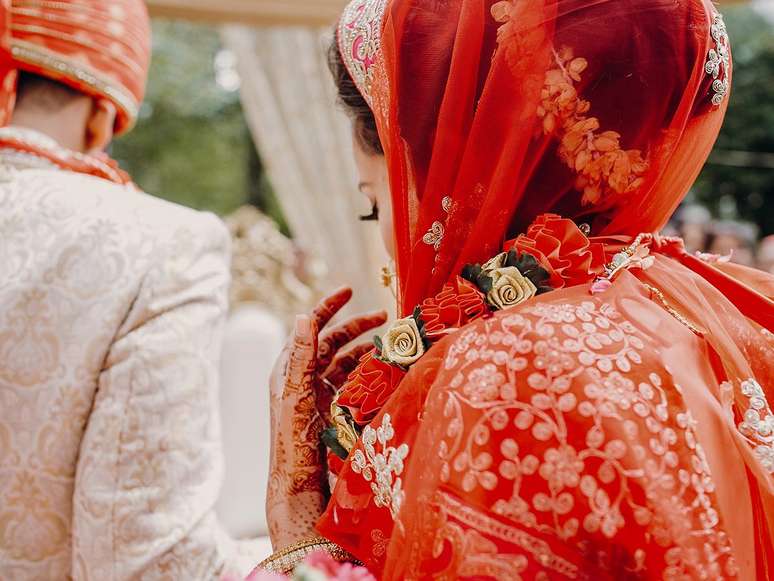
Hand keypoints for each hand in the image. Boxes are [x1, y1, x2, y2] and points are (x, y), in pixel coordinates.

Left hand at [266, 287, 385, 547]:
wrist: (298, 483)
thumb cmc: (293, 439)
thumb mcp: (298, 392)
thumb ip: (302, 355)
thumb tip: (304, 315)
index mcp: (289, 368)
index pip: (309, 326)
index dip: (328, 306)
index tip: (350, 290)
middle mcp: (303, 377)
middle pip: (331, 342)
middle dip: (356, 327)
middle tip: (384, 316)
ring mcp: (317, 393)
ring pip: (345, 362)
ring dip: (365, 350)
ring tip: (389, 345)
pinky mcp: (331, 409)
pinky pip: (352, 383)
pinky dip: (368, 373)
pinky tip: (384, 371)